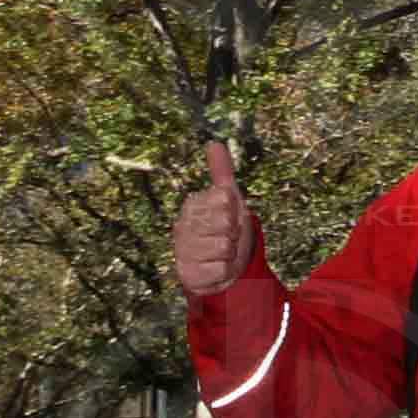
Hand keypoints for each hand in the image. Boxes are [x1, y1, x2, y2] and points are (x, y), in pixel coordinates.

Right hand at [174, 139, 256, 300]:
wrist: (219, 266)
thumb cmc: (224, 228)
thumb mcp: (227, 198)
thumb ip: (221, 172)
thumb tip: (215, 143)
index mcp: (192, 205)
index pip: (225, 198)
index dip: (235, 210)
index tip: (229, 216)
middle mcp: (182, 226)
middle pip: (226, 223)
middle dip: (234, 232)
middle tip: (227, 236)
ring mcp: (183, 251)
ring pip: (224, 247)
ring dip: (230, 253)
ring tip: (222, 253)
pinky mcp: (187, 275)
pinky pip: (220, 270)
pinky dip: (225, 271)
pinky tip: (217, 268)